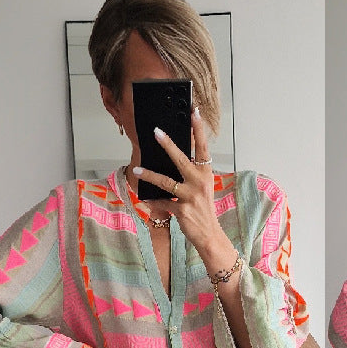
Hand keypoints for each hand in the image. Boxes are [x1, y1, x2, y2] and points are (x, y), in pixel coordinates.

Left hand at [132, 108, 227, 256]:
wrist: (210, 235)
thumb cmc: (204, 210)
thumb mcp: (201, 189)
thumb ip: (190, 174)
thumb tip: (170, 160)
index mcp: (206, 175)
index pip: (203, 148)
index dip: (199, 130)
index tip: (194, 112)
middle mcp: (199, 183)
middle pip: (182, 160)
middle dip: (168, 145)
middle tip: (156, 131)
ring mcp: (191, 197)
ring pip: (166, 182)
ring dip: (150, 175)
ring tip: (136, 169)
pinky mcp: (182, 211)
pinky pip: (162, 203)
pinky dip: (152, 202)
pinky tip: (143, 198)